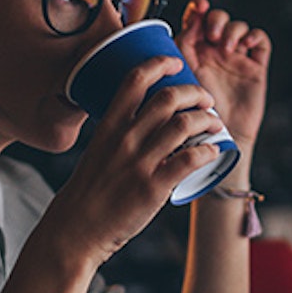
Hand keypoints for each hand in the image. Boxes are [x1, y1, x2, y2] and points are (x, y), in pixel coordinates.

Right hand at [45, 55, 224, 267]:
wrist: (76, 230)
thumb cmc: (89, 190)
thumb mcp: (98, 151)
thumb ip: (120, 134)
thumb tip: (150, 122)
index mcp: (109, 125)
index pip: (135, 79)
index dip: (159, 63)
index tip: (176, 62)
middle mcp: (125, 138)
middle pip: (169, 97)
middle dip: (195, 92)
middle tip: (206, 100)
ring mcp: (139, 162)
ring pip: (184, 125)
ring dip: (208, 119)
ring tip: (215, 123)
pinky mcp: (153, 187)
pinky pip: (190, 160)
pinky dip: (208, 151)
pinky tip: (213, 152)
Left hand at [175, 0, 269, 147]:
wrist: (213, 143)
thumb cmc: (189, 117)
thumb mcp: (178, 81)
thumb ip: (178, 52)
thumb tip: (181, 23)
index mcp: (193, 53)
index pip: (197, 19)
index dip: (198, 8)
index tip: (198, 7)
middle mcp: (214, 54)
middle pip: (218, 18)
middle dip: (216, 19)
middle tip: (211, 36)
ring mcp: (235, 60)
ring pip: (239, 27)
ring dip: (232, 29)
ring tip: (225, 46)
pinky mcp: (255, 69)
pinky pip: (260, 42)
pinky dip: (253, 36)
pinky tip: (244, 46)